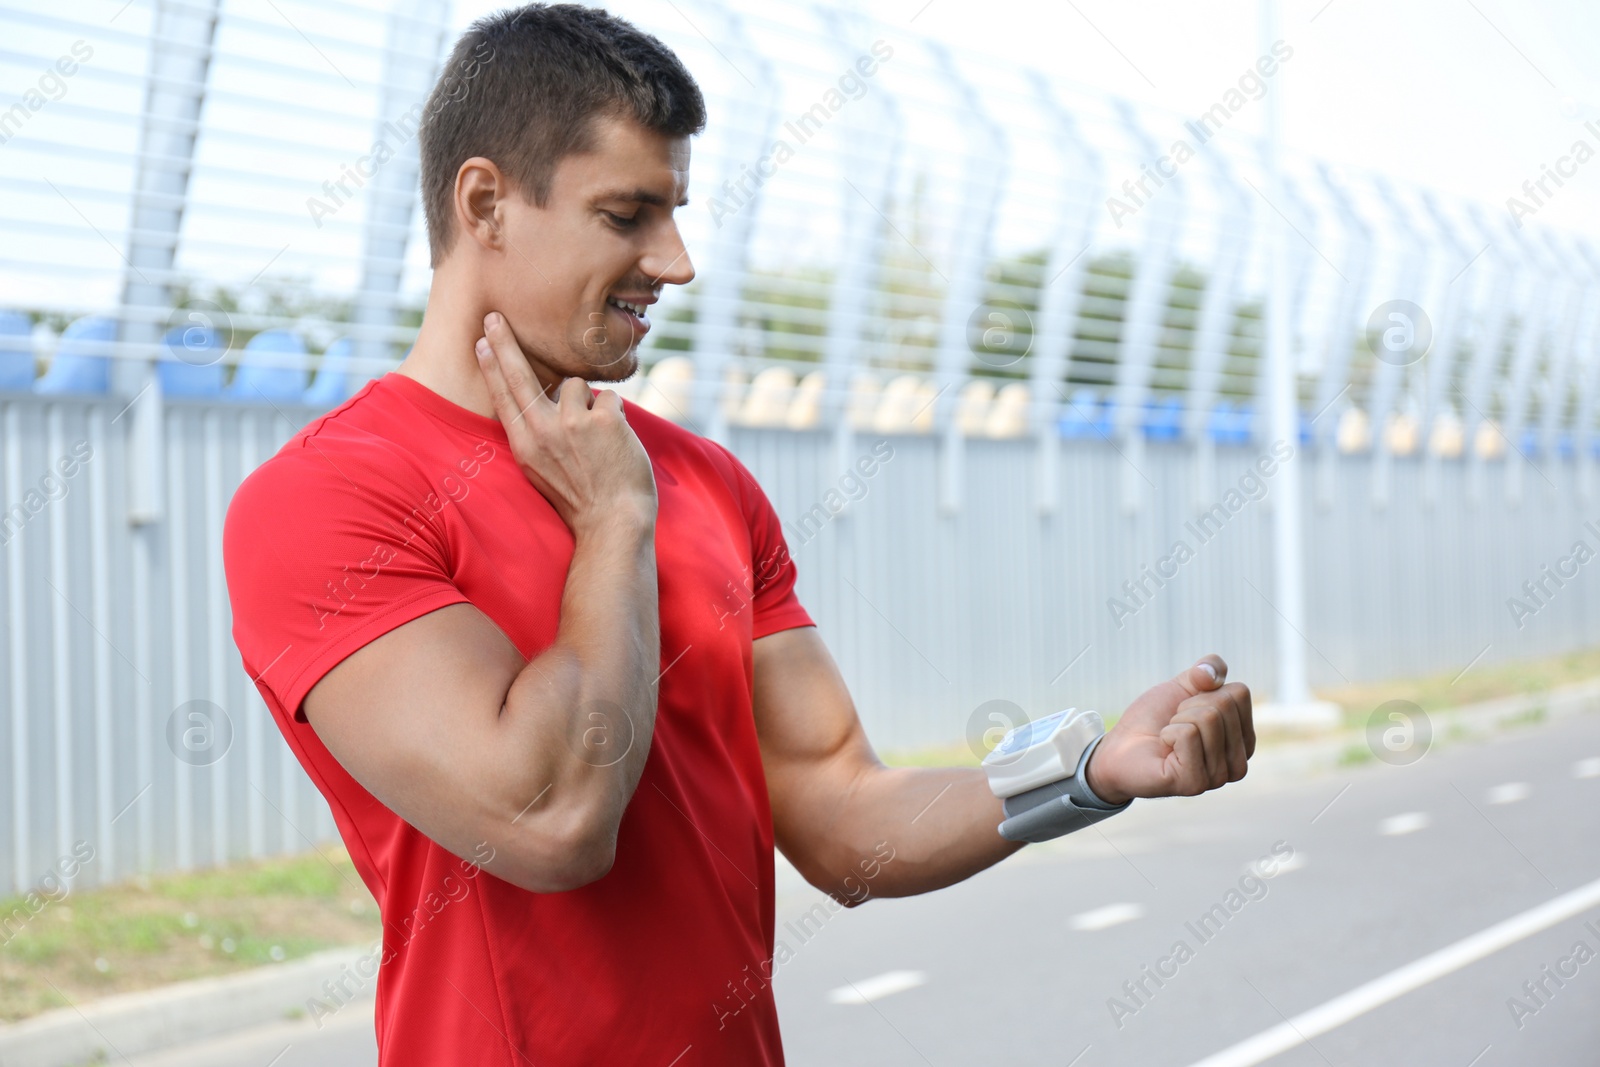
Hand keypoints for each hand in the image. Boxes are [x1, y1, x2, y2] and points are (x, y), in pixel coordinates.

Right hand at [474, 311, 656, 536]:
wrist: (613, 523)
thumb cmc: (582, 500)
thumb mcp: (542, 471)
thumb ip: (537, 436)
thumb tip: (545, 399)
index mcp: (525, 446)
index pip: (503, 396)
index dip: (492, 366)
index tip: (481, 341)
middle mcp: (543, 431)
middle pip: (520, 374)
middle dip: (505, 342)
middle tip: (495, 317)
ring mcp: (573, 424)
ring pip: (579, 385)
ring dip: (590, 404)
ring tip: (597, 439)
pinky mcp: (604, 420)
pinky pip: (609, 398)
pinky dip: (615, 415)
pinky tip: (616, 442)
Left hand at [1083, 655, 1253, 804]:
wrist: (1120, 746)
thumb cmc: (1154, 720)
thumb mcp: (1183, 685)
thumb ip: (1208, 670)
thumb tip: (1211, 675)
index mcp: (1243, 740)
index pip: (1239, 693)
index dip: (1205, 692)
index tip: (1187, 709)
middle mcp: (1238, 763)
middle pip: (1225, 705)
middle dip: (1189, 706)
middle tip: (1174, 725)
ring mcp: (1218, 777)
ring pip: (1208, 719)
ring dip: (1178, 721)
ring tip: (1169, 739)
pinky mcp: (1195, 783)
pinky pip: (1188, 734)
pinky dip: (1169, 733)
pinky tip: (1164, 750)